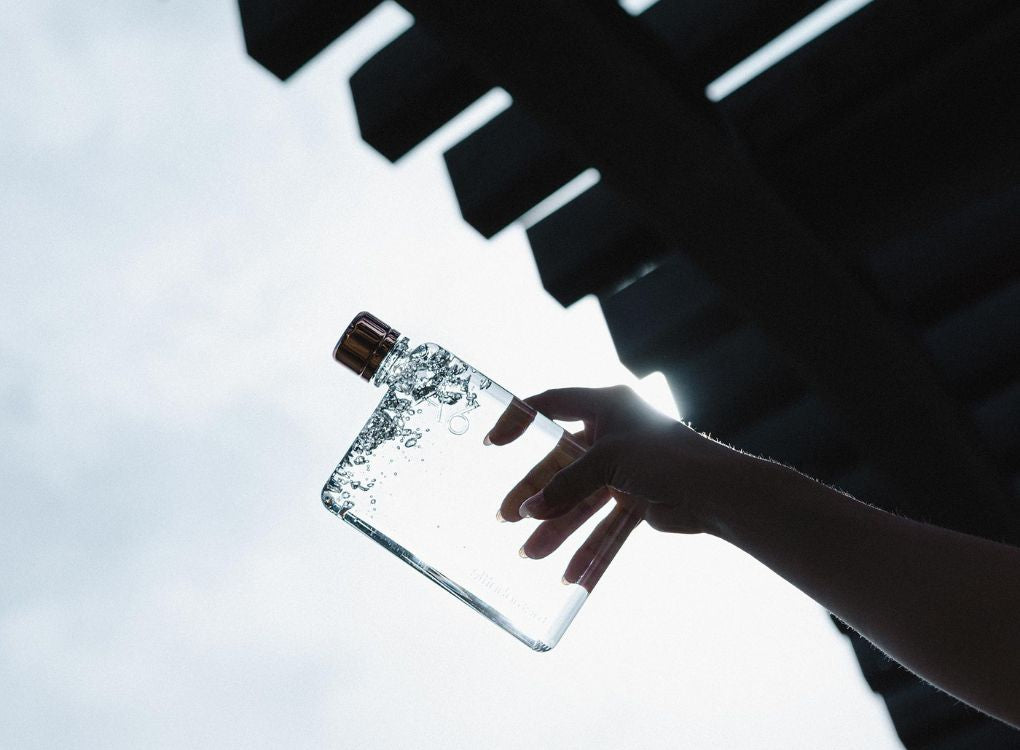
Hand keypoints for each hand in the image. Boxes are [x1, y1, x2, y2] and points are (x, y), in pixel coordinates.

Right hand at [485, 386, 769, 589]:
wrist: (718, 493)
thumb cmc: (667, 457)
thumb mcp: (607, 461)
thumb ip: (566, 484)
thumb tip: (530, 510)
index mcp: (606, 407)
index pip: (551, 404)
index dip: (520, 420)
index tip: (492, 442)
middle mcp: (612, 436)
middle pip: (561, 466)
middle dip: (536, 494)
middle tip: (507, 518)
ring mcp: (624, 471)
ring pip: (581, 502)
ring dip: (557, 528)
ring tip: (529, 554)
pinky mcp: (637, 501)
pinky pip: (606, 527)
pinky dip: (591, 550)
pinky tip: (571, 576)